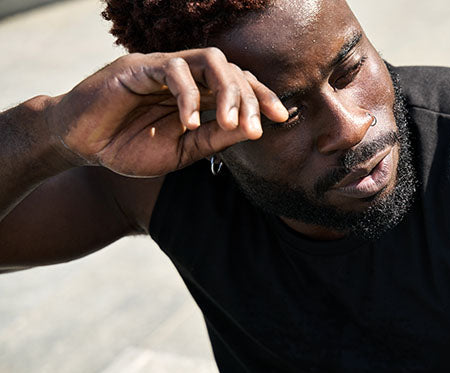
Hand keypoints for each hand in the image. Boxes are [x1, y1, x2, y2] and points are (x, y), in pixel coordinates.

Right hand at [46, 47, 287, 177]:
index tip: (281, 118)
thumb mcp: (181, 150)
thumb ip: (214, 138)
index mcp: (199, 93)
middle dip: (250, 97)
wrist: (81, 145)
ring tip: (229, 122)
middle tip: (256, 127)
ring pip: (208, 60)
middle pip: (231, 69)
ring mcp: (161, 67)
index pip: (240, 84)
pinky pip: (171, 70)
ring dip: (226, 90)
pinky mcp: (137, 68)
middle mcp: (184, 75)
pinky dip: (187, 95)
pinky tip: (188, 122)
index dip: (262, 97)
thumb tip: (253, 130)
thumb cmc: (130, 146)